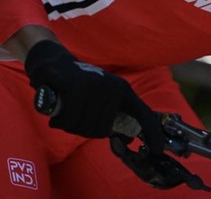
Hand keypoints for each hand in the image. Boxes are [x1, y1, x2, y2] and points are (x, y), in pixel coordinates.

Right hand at [24, 40, 162, 151]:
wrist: (53, 61)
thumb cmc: (78, 84)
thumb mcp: (101, 97)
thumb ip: (112, 116)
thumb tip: (127, 137)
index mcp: (123, 91)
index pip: (144, 114)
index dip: (153, 132)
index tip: (157, 149)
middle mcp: (112, 88)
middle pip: (101, 131)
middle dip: (84, 131)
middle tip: (74, 119)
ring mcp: (94, 86)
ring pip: (83, 127)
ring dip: (69, 126)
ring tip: (66, 113)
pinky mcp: (74, 86)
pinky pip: (68, 119)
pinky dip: (59, 121)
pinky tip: (56, 114)